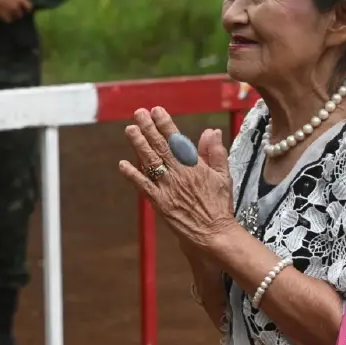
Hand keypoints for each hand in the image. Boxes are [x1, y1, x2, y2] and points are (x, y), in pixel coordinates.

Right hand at [0, 0, 31, 22]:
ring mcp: (10, 12)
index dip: (28, 8)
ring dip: (14, 16)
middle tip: (17, 10)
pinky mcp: (3, 16)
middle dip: (19, 12)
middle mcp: (16, 7)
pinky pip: (8, 20)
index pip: (29, 6)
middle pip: (21, 14)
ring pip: (15, 18)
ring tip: (11, 14)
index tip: (26, 8)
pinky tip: (5, 16)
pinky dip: (7, 19)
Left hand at [118, 106, 237, 253]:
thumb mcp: (223, 176)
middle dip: (148, 128)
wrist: (214, 234)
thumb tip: (211, 131)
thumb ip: (215, 152)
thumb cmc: (220, 206)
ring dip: (138, 145)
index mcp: (194, 165)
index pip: (177, 139)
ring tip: (129, 130)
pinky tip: (122, 164)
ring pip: (150, 161)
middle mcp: (179, 173)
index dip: (165, 123)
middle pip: (160, 146)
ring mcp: (167, 187)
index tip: (156, 110)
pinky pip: (143, 186)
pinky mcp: (159, 202)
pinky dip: (132, 175)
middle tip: (138, 113)